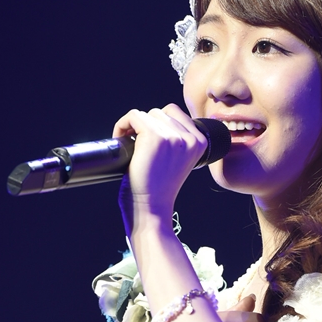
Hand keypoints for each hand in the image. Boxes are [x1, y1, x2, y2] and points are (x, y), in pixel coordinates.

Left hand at [113, 105, 207, 234]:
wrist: (151, 209)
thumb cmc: (158, 189)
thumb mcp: (178, 161)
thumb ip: (176, 141)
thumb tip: (154, 119)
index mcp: (200, 142)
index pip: (174, 113)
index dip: (157, 125)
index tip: (148, 142)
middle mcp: (190, 137)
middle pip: (160, 113)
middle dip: (146, 126)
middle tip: (137, 147)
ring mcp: (173, 136)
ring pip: (147, 114)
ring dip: (134, 126)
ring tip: (131, 146)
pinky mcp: (154, 136)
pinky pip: (133, 116)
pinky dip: (122, 125)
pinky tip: (121, 139)